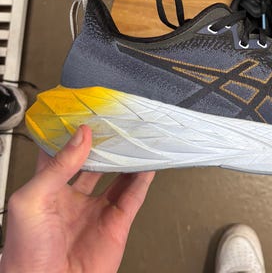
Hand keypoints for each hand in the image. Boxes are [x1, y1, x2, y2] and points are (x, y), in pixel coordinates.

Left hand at [0, 125, 154, 272]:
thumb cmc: (25, 255)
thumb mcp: (31, 201)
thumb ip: (58, 166)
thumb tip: (80, 137)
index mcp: (48, 189)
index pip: (62, 153)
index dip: (73, 134)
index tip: (86, 114)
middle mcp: (74, 197)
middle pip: (96, 162)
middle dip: (106, 144)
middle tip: (117, 124)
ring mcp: (97, 209)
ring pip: (118, 176)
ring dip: (128, 159)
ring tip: (137, 139)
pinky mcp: (117, 223)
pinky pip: (134, 195)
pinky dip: (144, 179)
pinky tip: (148, 164)